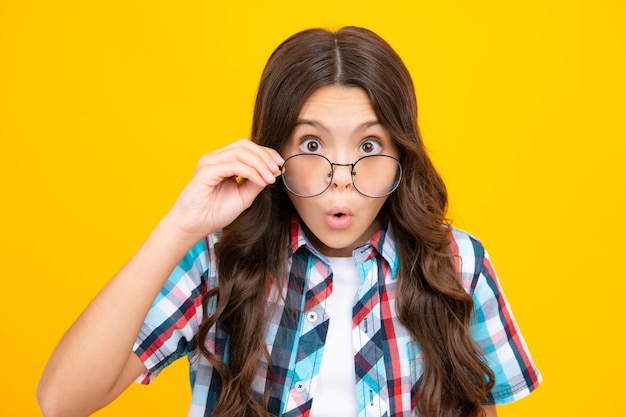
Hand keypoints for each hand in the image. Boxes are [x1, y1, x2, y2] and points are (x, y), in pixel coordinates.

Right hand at [164, 139, 282, 238]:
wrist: (194, 226)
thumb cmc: (215, 213)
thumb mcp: (243, 196)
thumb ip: (256, 182)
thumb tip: (274, 171)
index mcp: (223, 161)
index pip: (247, 147)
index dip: (266, 153)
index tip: (280, 164)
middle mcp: (215, 158)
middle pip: (244, 145)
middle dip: (265, 155)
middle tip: (277, 169)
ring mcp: (209, 162)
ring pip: (240, 152)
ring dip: (260, 163)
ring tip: (270, 177)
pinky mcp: (206, 171)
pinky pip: (234, 165)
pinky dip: (251, 172)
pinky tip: (261, 181)